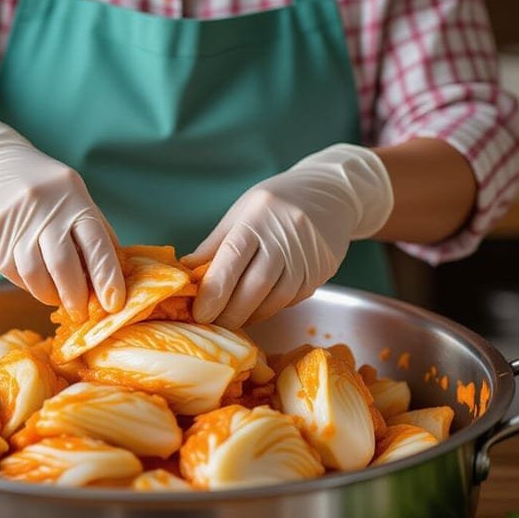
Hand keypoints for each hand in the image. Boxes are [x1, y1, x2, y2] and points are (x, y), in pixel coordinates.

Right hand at [0, 108, 124, 319]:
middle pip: (63, 265)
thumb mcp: (77, 199)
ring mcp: (15, 223)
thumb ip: (96, 234)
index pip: (96, 244)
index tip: (113, 304)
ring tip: (58, 298)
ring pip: (35, 275)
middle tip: (82, 313)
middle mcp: (45, 210)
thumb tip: (114, 278)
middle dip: (76, 297)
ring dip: (50, 295)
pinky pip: (13, 273)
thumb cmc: (48, 190)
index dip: (106, 277)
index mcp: (75, 201)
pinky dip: (29, 285)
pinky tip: (36, 281)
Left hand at [182, 144, 393, 328]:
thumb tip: (186, 275)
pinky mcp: (323, 270)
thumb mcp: (241, 213)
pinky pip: (292, 299)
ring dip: (251, 315)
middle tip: (212, 324)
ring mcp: (308, 255)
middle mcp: (286, 235)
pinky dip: (271, 308)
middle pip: (255, 286)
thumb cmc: (275, 203)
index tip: (199, 313)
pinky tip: (258, 307)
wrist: (331, 193)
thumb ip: (214, 245)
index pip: (232, 259)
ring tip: (232, 319)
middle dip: (230, 312)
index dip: (214, 291)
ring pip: (276, 299)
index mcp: (258, 217)